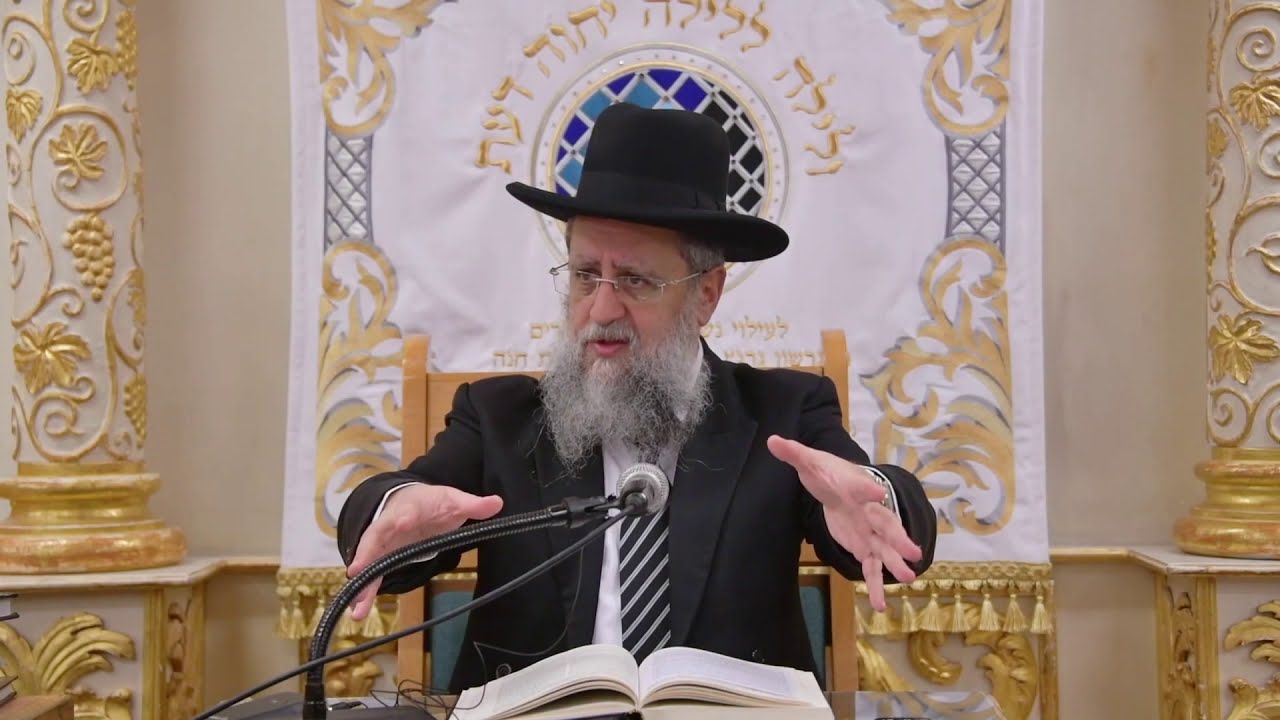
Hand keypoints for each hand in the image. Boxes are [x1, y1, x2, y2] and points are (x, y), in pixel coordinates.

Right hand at [345, 484, 502, 619]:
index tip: (403, 522)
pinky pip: (372, 575)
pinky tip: (358, 611)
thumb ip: (474, 504)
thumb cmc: (433, 503)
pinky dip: (365, 592)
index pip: (407, 510)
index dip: (404, 516)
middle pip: (376, 536)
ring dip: (362, 581)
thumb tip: (497, 503)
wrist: (410, 501)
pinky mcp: (381, 557)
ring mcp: (383, 542)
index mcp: (411, 506)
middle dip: (367, 552)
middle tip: (357, 569)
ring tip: (357, 606)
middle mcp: (390, 524)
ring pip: (369, 560)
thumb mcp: (454, 501)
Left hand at [767, 435, 921, 610]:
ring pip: (885, 549)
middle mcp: (869, 511)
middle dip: (898, 537)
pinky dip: (875, 584)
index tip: (876, 493)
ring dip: (895, 563)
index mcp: (856, 487)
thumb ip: (794, 453)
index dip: (867, 489)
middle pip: (886, 524)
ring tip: (908, 578)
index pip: (861, 487)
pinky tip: (879, 605)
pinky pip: (871, 568)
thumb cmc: (827, 472)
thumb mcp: (810, 462)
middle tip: (913, 551)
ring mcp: (870, 532)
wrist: (839, 484)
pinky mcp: (865, 547)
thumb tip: (773, 440)